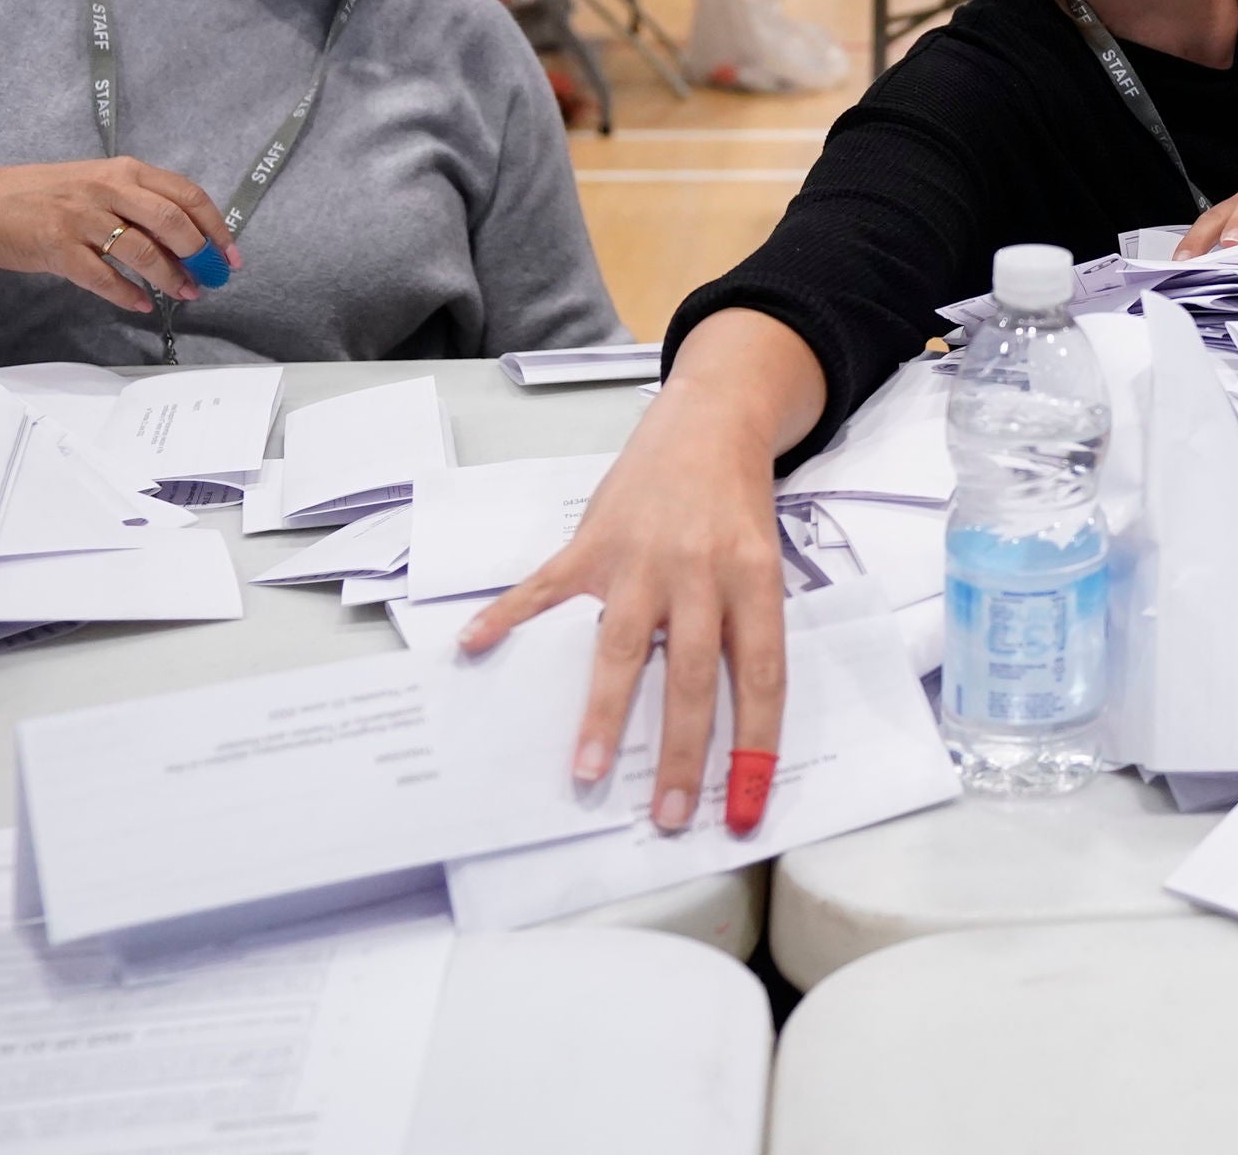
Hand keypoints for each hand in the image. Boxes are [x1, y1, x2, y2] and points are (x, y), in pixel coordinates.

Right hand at [0, 155, 232, 313]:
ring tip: (184, 295)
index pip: (187, 195)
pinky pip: (102, 277)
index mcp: (126, 171)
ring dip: (169, 279)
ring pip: (141, 251)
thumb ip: (141, 204)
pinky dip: (127, 294)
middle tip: (211, 279)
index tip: (231, 256)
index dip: (216, 227)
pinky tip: (141, 305)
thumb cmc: (49, 194)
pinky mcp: (56, 246)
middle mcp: (107, 189)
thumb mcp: (100, 184)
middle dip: (200, 255)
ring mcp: (81, 217)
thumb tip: (189, 243)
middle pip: (172, 222)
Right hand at [461, 310, 812, 832]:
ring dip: (605, 712)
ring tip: (587, 770)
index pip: (762, 676)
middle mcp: (700, 571)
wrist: (712, 422)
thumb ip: (743, 628)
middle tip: (667, 816)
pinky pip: (546, 588)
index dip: (754, 745)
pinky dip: (507, 617)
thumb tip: (729, 721)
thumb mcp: (762, 562)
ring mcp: (641, 557)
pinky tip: (475, 647)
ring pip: (624, 646)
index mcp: (754, 580)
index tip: (744, 807)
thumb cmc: (738, 507)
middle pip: (693, 674)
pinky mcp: (593, 541)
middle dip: (680, 752)